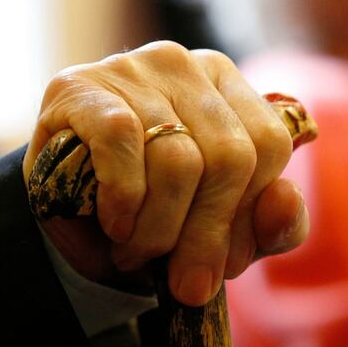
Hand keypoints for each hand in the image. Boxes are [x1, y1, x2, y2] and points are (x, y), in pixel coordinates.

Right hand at [24, 41, 308, 305]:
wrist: (62, 219)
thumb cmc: (147, 217)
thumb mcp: (216, 229)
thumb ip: (268, 223)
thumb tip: (285, 199)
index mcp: (227, 85)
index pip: (268, 145)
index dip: (246, 217)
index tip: (221, 266)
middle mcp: (182, 64)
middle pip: (228, 155)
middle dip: (205, 234)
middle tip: (182, 282)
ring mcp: (128, 69)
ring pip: (176, 159)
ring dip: (157, 230)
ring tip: (136, 255)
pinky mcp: (78, 86)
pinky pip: (120, 141)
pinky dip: (123, 197)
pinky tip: (114, 224)